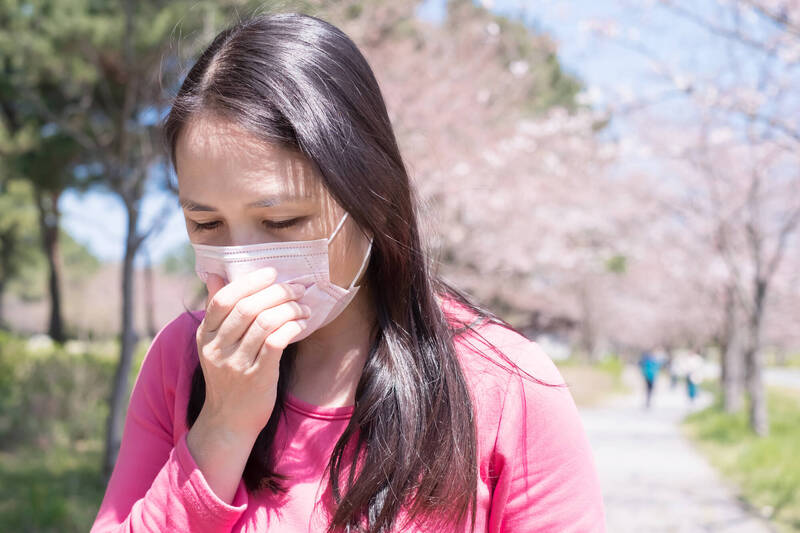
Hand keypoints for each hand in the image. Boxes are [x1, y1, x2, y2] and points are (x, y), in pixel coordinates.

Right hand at [195, 267, 309, 438]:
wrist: (229, 421)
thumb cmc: (228, 375)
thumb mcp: (213, 343)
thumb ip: (215, 309)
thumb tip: (214, 273)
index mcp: (205, 335)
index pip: (223, 300)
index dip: (250, 282)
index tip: (272, 272)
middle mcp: (217, 349)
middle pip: (248, 308)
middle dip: (278, 292)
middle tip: (297, 287)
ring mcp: (237, 365)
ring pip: (265, 322)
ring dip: (290, 308)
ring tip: (304, 306)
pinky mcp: (258, 378)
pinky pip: (277, 342)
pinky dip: (292, 326)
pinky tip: (301, 323)